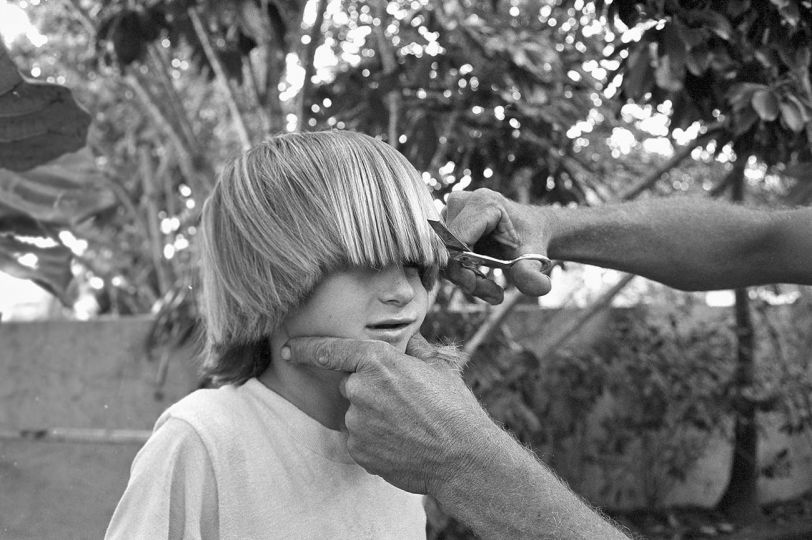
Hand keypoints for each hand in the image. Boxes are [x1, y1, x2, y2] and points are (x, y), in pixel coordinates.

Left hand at [282, 333, 498, 495]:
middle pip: (351, 385)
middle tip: (404, 404)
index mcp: (377, 360)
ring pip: (356, 415)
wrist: (462, 457)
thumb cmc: (454, 408)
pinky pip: (359, 440)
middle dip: (371, 391)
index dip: (306, 348)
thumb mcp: (438, 367)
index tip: (289, 350)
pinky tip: (402, 444)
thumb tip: (408, 339)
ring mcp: (356, 422)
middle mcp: (360, 388)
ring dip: (374, 418)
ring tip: (409, 427)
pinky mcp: (357, 450)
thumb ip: (414, 349)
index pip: (330, 350)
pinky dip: (376, 441)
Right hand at [444, 188, 551, 301]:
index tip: (485, 289)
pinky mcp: (445, 220)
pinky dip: (461, 271)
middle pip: (447, 251)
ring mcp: (450, 210)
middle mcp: (461, 202)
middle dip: (467, 278)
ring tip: (491, 289)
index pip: (455, 244)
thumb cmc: (531, 240)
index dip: (463, 272)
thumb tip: (542, 287)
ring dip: (465, 277)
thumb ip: (531, 273)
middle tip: (493, 293)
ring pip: (443, 254)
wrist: (530, 228)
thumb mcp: (533, 257)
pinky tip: (480, 278)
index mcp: (482, 203)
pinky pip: (444, 252)